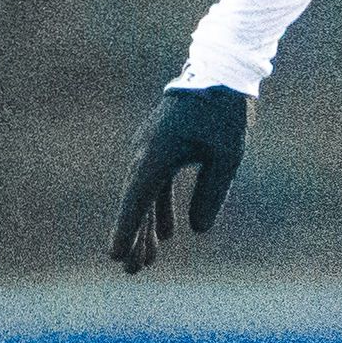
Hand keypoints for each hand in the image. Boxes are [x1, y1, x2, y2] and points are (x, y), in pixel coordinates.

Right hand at [109, 85, 248, 273]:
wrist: (219, 71)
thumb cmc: (225, 111)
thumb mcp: (227, 155)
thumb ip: (212, 192)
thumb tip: (198, 231)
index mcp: (157, 152)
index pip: (137, 198)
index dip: (126, 229)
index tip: (114, 256)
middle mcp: (146, 151)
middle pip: (136, 202)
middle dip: (134, 237)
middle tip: (132, 271)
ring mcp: (150, 148)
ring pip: (143, 195)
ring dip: (145, 226)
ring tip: (148, 260)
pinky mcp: (161, 146)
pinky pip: (155, 183)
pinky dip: (158, 207)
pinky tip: (165, 233)